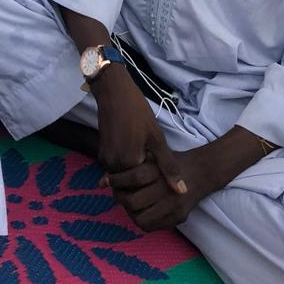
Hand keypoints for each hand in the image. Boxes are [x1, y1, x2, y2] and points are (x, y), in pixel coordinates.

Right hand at [91, 64, 186, 194]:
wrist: (113, 92)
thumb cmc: (138, 112)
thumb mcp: (157, 138)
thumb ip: (168, 166)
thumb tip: (182, 191)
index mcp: (129, 164)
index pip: (146, 185)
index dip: (156, 177)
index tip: (162, 164)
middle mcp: (113, 166)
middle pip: (133, 182)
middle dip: (144, 175)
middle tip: (153, 155)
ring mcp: (105, 160)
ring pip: (124, 175)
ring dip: (135, 168)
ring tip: (145, 151)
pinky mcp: (102, 153)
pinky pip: (117, 166)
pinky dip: (126, 161)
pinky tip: (135, 147)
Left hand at [107, 146, 214, 230]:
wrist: (202, 172)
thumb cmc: (172, 162)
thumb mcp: (155, 156)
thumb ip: (133, 166)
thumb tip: (104, 179)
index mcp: (160, 171)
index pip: (132, 178)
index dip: (115, 181)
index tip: (105, 181)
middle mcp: (167, 189)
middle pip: (133, 202)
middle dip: (120, 198)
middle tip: (117, 193)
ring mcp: (174, 206)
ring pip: (141, 218)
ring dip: (130, 213)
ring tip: (128, 204)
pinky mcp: (179, 218)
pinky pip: (152, 226)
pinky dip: (142, 220)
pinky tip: (140, 211)